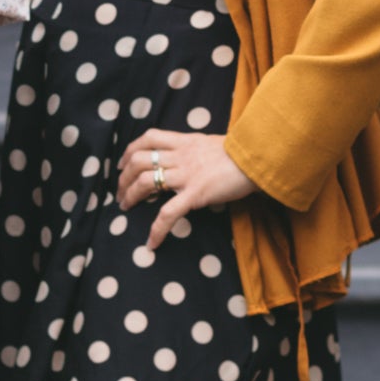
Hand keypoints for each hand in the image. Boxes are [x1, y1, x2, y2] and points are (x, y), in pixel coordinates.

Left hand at [118, 127, 255, 248]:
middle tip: (120, 192)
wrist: (259, 158)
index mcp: (186, 141)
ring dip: (130, 196)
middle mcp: (181, 155)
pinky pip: (169, 213)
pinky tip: (152, 243)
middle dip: (123, 177)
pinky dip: (157, 229)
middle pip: (139, 160)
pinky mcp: (196, 193)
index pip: (149, 138)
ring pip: (146, 181)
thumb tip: (189, 159)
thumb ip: (196, 150)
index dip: (130, 150)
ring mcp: (187, 174)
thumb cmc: (242, 153)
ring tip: (125, 207)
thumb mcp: (213, 144)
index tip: (123, 163)